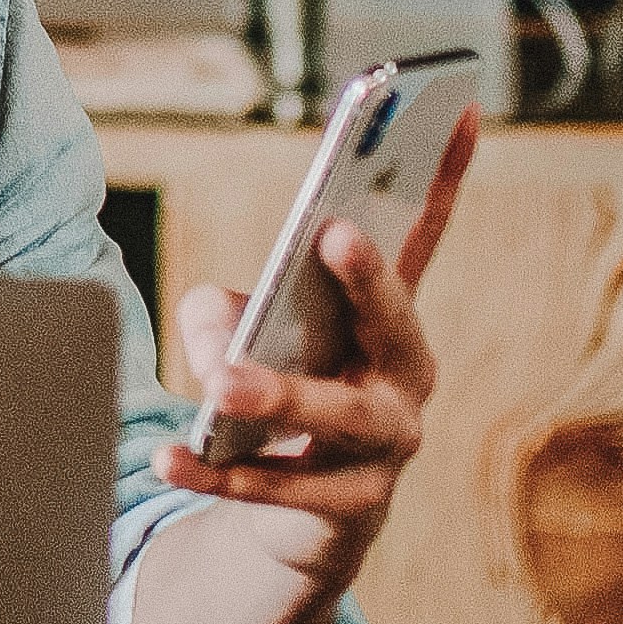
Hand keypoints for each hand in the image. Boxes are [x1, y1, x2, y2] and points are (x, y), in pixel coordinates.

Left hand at [156, 122, 462, 586]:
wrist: (308, 518)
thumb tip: (222, 341)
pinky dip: (218, 471)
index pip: (421, 234)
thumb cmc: (286, 391)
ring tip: (221, 384)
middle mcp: (405, 375)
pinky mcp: (348, 506)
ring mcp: (386, 446)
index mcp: (386, 317)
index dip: (442, 171)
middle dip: (369, 278)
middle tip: (334, 234)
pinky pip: (278, 486)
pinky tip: (168, 457)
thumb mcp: (249, 337)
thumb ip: (225, 315)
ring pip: (337, 415)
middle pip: (395, 323)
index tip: (454, 105)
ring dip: (280, 395)